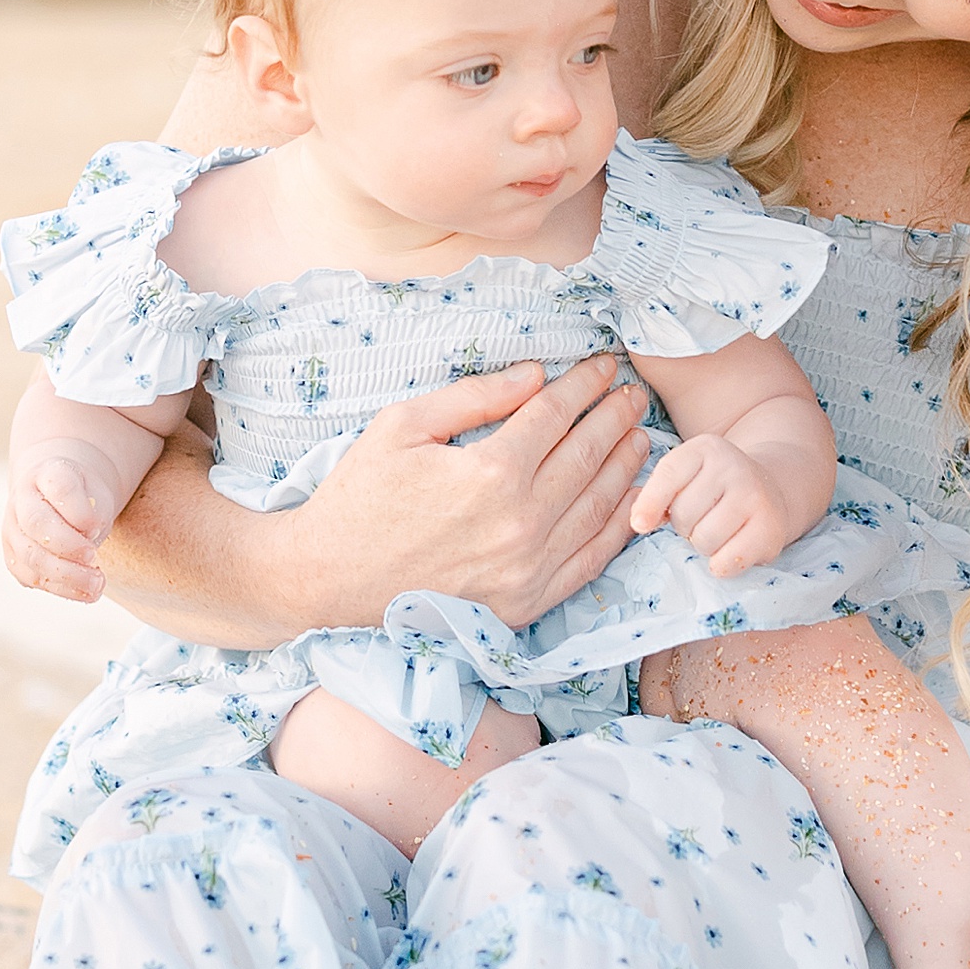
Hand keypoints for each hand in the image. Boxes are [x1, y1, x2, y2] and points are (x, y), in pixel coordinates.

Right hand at [3, 445, 129, 604]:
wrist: (57, 498)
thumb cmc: (85, 498)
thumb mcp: (98, 496)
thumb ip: (95, 515)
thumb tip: (86, 551)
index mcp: (48, 473)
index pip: (60, 487)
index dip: (79, 512)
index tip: (97, 527)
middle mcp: (23, 499)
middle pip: (37, 523)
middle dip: (67, 546)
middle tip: (94, 558)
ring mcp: (12, 528)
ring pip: (30, 556)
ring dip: (66, 575)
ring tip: (97, 584)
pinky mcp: (13, 556)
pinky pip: (30, 577)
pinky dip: (59, 588)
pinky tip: (85, 592)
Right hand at [296, 356, 651, 622]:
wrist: (329, 581)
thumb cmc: (359, 497)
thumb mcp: (402, 426)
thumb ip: (474, 397)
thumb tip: (534, 374)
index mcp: (490, 472)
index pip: (555, 415)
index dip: (584, 385)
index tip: (603, 366)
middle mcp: (520, 521)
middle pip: (587, 456)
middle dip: (615, 417)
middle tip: (632, 394)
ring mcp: (529, 567)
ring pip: (599, 507)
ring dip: (626, 466)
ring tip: (640, 436)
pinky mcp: (527, 602)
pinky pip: (589, 561)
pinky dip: (617, 527)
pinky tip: (629, 502)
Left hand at [627, 430, 792, 578]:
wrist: (769, 488)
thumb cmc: (713, 488)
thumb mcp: (686, 476)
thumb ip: (656, 493)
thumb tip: (639, 522)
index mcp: (706, 449)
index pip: (669, 476)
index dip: (649, 504)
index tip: (640, 525)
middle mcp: (734, 466)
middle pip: (684, 514)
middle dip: (684, 526)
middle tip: (701, 519)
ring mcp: (756, 496)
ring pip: (704, 539)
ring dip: (703, 545)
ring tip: (716, 532)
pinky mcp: (770, 528)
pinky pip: (726, 561)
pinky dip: (720, 565)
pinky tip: (730, 550)